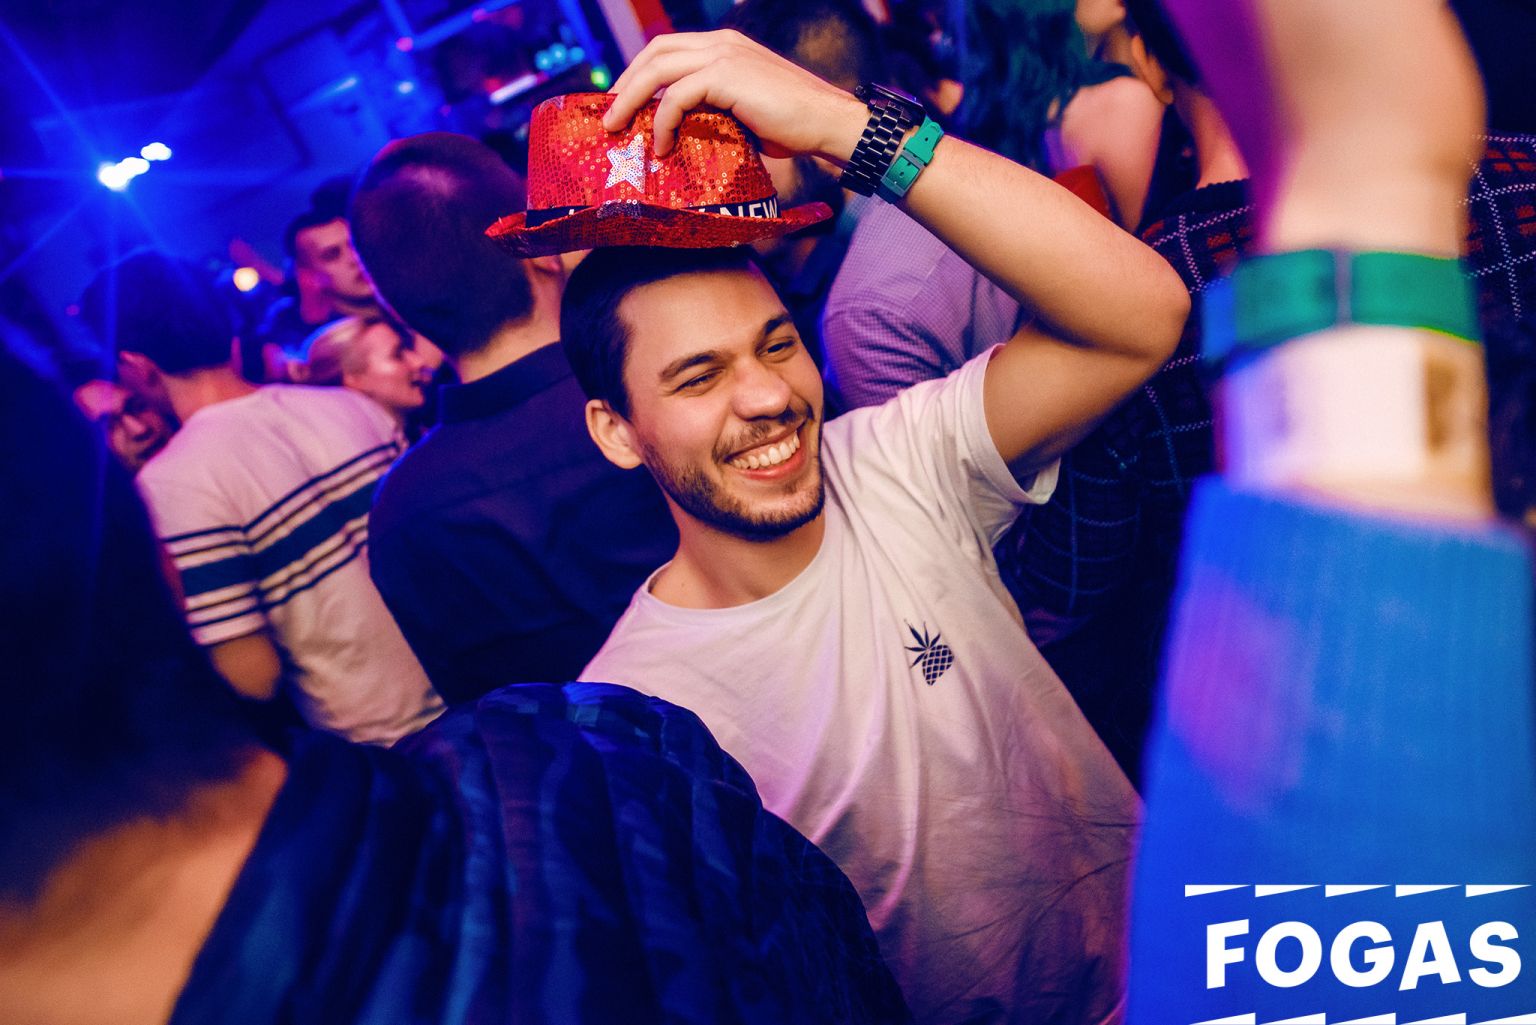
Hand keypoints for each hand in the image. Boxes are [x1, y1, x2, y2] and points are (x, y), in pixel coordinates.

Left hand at [604, 29, 866, 161]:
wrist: (827, 122)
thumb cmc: (793, 126)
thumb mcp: (745, 111)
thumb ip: (714, 109)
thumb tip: (684, 133)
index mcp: (725, 45)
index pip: (669, 48)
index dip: (640, 71)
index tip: (622, 100)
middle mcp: (721, 43)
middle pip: (655, 52)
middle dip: (626, 82)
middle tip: (609, 114)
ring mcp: (723, 56)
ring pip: (658, 69)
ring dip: (630, 99)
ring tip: (617, 128)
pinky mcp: (725, 76)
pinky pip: (676, 96)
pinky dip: (662, 121)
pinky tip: (661, 145)